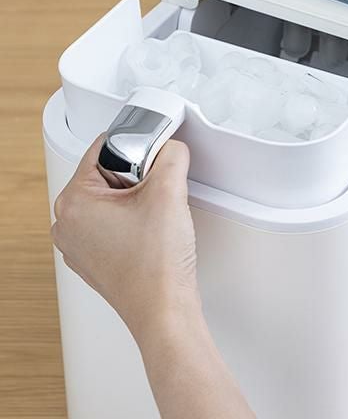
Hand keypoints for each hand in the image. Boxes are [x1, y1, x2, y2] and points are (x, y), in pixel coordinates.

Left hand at [51, 135, 197, 336]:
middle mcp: (67, 224)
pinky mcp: (94, 258)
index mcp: (73, 202)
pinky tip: (150, 234)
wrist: (164, 311)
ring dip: (138, 199)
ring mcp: (79, 244)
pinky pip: (113, 223)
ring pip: (113, 198)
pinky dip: (134, 221)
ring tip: (154, 219)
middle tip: (156, 197)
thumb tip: (170, 146)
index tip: (155, 162)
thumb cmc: (156, 265)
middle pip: (108, 173)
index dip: (137, 149)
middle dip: (138, 177)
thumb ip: (172, 155)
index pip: (104, 149)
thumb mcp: (169, 191)